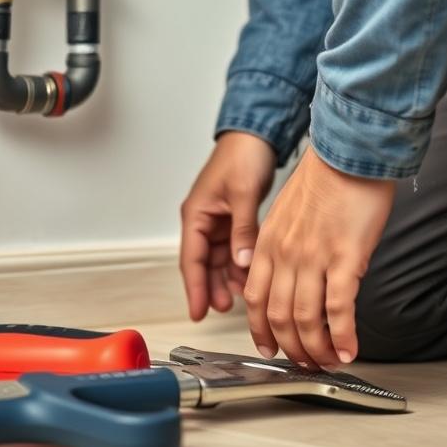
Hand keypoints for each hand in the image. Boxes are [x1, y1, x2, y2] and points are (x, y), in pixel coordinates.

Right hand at [180, 132, 276, 320]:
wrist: (255, 135)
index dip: (195, 288)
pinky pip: (232, 248)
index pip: (191, 260)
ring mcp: (217, 220)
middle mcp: (203, 219)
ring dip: (227, 277)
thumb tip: (242, 261)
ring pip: (218, 259)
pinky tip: (249, 275)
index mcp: (196, 214)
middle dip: (211, 287)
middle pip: (202, 263)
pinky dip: (239, 263)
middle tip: (224, 309)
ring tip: (241, 296)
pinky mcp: (232, 218)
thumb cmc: (242, 155)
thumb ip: (243, 230)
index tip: (197, 312)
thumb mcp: (243, 194)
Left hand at [244, 146, 393, 369]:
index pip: (254, 298)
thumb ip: (284, 246)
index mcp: (267, 243)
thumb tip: (296, 275)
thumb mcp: (288, 213)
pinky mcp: (344, 257)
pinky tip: (350, 350)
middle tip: (306, 363)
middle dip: (292, 348)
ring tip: (330, 362)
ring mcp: (312, 257)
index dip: (261, 330)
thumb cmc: (325, 178)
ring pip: (305, 319)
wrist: (349, 151)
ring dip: (317, 349)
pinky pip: (339, 309)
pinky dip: (343, 336)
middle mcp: (284, 253)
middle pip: (277, 316)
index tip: (271, 347)